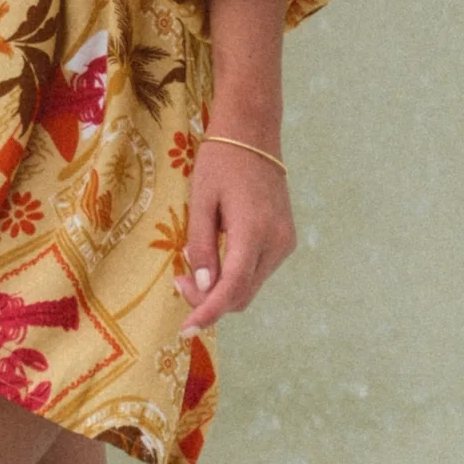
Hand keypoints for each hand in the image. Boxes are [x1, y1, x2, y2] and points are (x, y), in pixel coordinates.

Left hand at [175, 133, 295, 331]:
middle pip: (242, 294)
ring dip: (222, 287)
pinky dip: (235, 275)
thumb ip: (202, 245)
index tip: (186, 328)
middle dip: (209, 298)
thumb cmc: (220, 162)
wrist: (253, 135)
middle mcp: (276, 243)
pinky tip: (217, 257)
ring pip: (250, 285)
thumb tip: (204, 285)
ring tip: (193, 267)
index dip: (208, 311)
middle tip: (179, 280)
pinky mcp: (285, 240)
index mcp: (254, 232)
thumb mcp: (201, 201)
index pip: (232, 288)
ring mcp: (284, 243)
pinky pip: (257, 271)